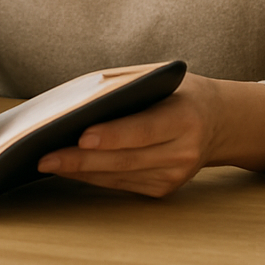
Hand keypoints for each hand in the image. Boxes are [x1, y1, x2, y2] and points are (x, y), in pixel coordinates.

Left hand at [35, 73, 264, 196]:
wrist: (218, 120)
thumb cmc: (176, 90)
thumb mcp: (155, 76)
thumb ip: (120, 85)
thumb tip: (74, 100)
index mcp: (183, 116)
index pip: (143, 129)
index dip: (112, 135)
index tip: (81, 136)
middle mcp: (183, 151)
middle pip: (125, 159)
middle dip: (81, 159)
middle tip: (45, 156)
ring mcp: (175, 175)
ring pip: (120, 176)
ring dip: (81, 171)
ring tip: (47, 163)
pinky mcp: (165, 188)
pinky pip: (123, 184)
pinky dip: (94, 177)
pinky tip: (69, 169)